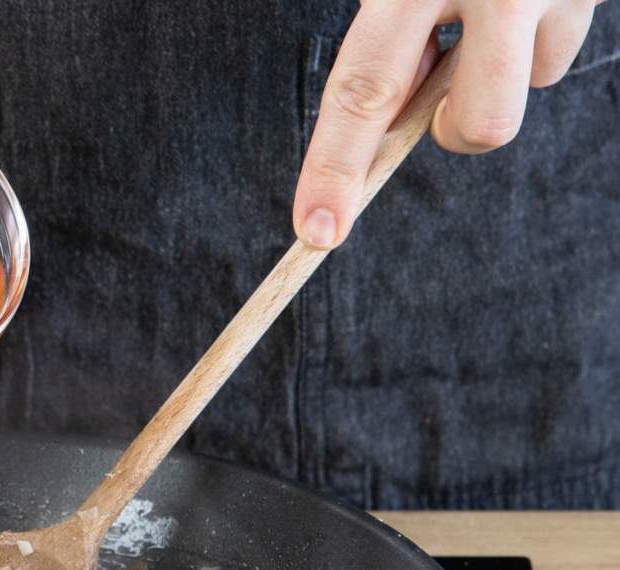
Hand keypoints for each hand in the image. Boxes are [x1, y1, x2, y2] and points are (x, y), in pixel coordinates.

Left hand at [293, 0, 600, 249]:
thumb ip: (391, 28)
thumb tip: (394, 119)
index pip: (361, 88)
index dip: (333, 167)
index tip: (315, 233)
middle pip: (476, 125)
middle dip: (453, 131)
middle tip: (443, 81)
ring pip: (528, 84)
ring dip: (504, 63)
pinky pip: (560, 44)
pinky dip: (541, 28)